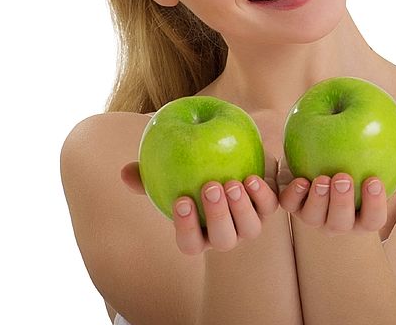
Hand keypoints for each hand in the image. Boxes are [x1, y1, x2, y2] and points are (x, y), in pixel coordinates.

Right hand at [120, 153, 279, 253]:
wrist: (229, 151)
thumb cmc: (190, 168)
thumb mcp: (169, 170)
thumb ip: (148, 174)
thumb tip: (126, 172)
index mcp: (199, 233)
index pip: (190, 244)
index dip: (186, 228)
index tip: (181, 200)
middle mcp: (225, 234)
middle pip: (223, 240)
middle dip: (217, 216)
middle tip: (210, 187)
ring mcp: (248, 223)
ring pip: (249, 229)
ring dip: (240, 207)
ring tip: (231, 182)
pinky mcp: (267, 207)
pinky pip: (269, 207)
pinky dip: (262, 195)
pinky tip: (252, 177)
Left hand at [277, 160, 395, 235]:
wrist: (327, 155)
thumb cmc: (364, 167)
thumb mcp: (387, 169)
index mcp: (363, 217)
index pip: (373, 220)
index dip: (374, 204)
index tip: (373, 180)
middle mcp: (338, 221)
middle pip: (341, 223)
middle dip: (341, 203)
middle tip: (343, 178)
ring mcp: (315, 215)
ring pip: (314, 218)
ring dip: (318, 199)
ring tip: (322, 178)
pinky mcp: (294, 203)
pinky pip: (291, 204)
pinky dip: (294, 195)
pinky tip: (301, 180)